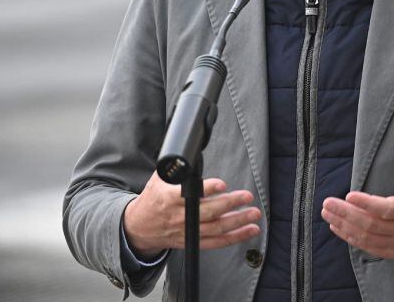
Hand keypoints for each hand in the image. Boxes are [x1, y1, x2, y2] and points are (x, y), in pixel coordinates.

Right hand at [123, 171, 261, 258]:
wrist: (139, 227)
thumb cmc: (153, 199)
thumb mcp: (159, 179)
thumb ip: (176, 168)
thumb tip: (190, 152)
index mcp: (169, 198)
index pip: (188, 194)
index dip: (206, 189)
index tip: (222, 184)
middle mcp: (179, 217)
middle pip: (208, 212)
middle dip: (230, 204)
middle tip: (246, 196)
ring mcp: (187, 232)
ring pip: (215, 229)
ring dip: (237, 221)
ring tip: (254, 213)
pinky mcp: (192, 242)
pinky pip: (216, 242)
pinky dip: (235, 237)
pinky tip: (249, 230)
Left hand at [321, 125, 393, 259]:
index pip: (386, 208)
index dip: (367, 203)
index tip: (349, 194)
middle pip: (371, 224)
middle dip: (347, 214)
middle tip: (327, 203)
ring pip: (368, 237)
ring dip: (345, 226)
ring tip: (327, 213)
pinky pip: (370, 247)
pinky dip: (352, 239)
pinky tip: (338, 227)